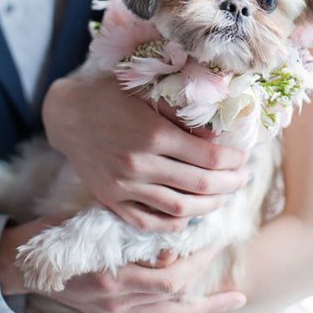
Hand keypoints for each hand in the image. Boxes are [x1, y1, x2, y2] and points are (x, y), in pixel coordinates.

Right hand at [0, 219, 244, 312]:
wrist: (28, 263)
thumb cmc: (60, 233)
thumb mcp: (94, 224)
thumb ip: (131, 232)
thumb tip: (171, 234)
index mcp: (113, 277)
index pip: (169, 276)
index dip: (197, 260)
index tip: (215, 238)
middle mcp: (117, 303)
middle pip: (174, 301)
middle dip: (207, 286)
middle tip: (228, 266)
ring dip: (203, 312)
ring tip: (233, 302)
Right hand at [43, 76, 249, 229]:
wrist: (68, 114)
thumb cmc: (112, 95)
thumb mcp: (148, 90)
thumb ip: (182, 109)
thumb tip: (219, 127)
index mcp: (154, 133)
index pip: (209, 156)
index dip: (234, 160)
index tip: (245, 157)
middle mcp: (140, 163)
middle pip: (200, 185)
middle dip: (230, 184)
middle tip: (244, 178)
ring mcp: (124, 185)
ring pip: (179, 208)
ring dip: (209, 206)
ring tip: (223, 196)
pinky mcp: (111, 199)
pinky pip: (148, 221)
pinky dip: (173, 222)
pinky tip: (189, 214)